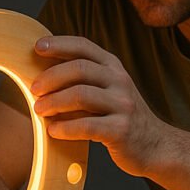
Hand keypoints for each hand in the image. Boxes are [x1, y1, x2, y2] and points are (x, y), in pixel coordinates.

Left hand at [30, 36, 167, 175]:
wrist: (156, 146)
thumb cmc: (121, 117)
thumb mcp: (109, 90)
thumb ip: (84, 80)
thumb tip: (41, 74)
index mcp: (113, 68)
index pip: (83, 46)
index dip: (59, 44)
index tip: (36, 48)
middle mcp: (120, 81)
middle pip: (79, 69)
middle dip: (51, 78)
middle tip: (33, 90)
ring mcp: (123, 105)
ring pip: (80, 95)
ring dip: (54, 102)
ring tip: (39, 110)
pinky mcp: (121, 130)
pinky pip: (86, 125)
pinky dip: (65, 128)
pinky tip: (53, 131)